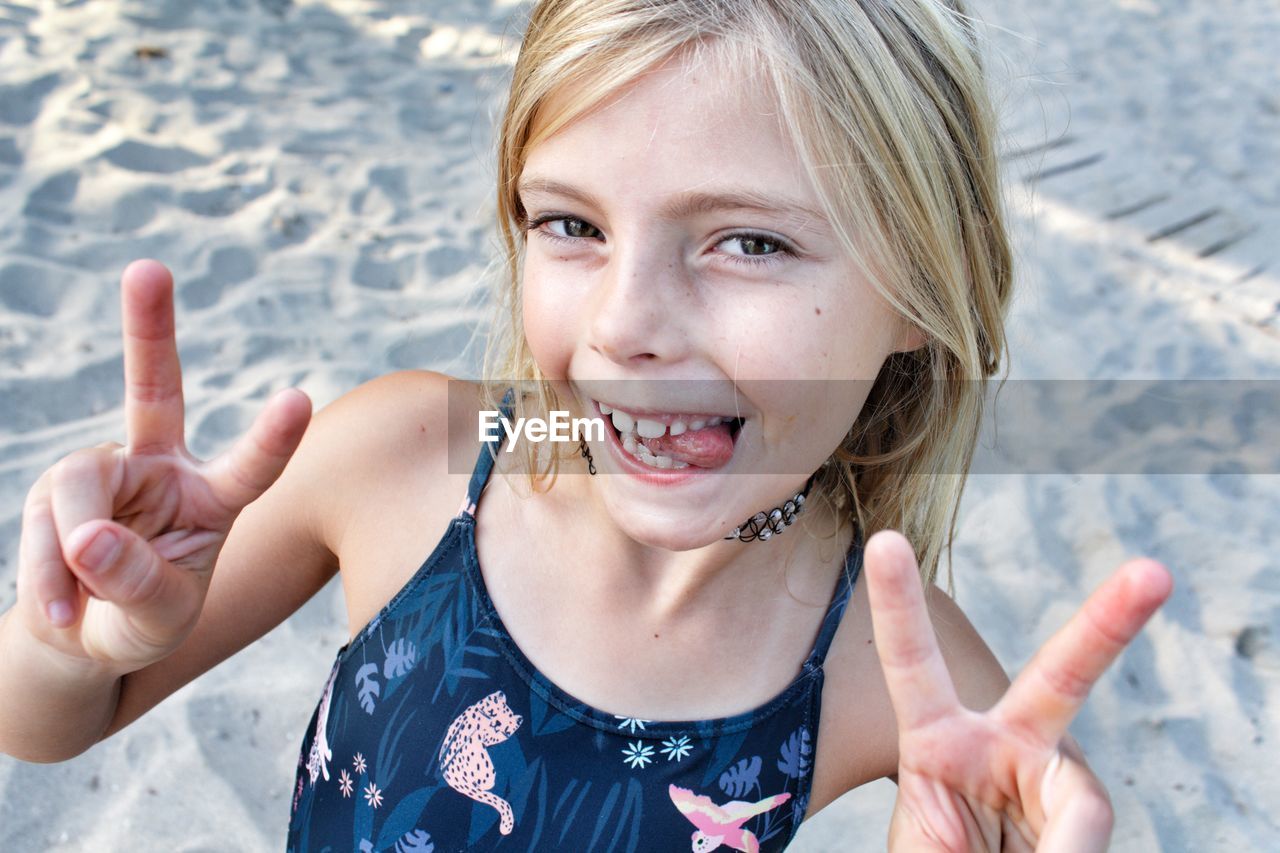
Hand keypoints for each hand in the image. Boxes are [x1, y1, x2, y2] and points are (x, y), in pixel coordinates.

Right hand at [15, 260, 311, 673]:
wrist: (82, 635)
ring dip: (73, 560)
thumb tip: (87, 539)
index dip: (273, 437)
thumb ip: (138, 585)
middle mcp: (161, 466)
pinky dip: (47, 578)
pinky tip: (60, 611)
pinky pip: (43, 528)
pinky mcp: (56, 490)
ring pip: (77, 494)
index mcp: (215, 495)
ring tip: (78, 610)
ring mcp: (103, 470)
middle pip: (154, 389)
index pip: (250, 466)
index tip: (300, 397)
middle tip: (147, 268)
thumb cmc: (142, 620)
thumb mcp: (158, 620)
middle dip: (148, 328)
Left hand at [865, 530, 1171, 851]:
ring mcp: (1052, 775)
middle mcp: (1003, 741)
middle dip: (1109, 621)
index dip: (898, 605)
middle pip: (1062, 675)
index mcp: (936, 736)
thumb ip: (980, 833)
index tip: (885, 542)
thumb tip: (1066, 836)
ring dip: (1054, 847)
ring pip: (1082, 799)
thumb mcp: (927, 846)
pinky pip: (1087, 832)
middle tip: (1154, 573)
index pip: (912, 662)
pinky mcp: (1082, 813)